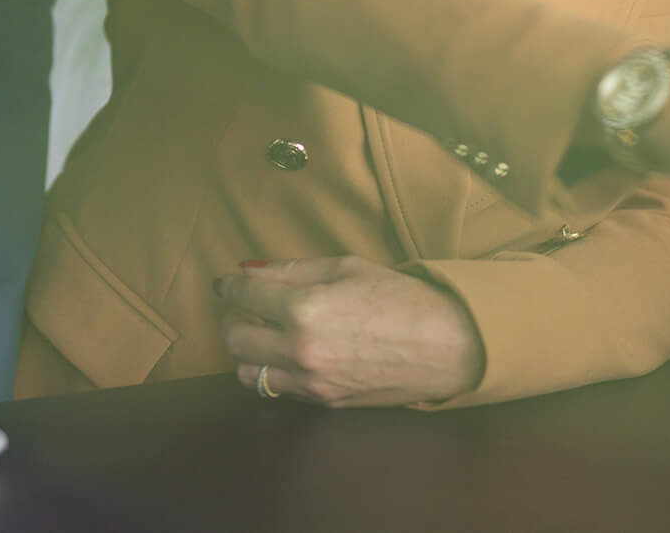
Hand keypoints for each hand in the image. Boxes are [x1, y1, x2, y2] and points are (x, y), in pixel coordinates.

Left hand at [215, 256, 485, 406]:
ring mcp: (310, 382)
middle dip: (230, 319)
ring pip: (248, 374)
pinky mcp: (323, 402)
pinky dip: (274, 371)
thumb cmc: (400, 297)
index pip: (243, 296)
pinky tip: (289, 354)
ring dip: (247, 352)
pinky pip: (279, 389)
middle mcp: (299, 350)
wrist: (444, 346)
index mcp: (304, 309)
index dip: (229, 286)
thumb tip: (251, 271)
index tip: (226, 283)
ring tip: (262, 334)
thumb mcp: (346, 267)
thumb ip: (293, 270)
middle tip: (241, 308)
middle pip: (234, 339)